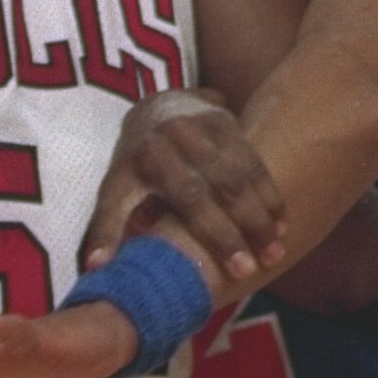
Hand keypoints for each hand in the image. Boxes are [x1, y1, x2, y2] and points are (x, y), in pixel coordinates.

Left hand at [81, 90, 285, 280]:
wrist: (152, 107)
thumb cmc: (133, 165)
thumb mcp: (113, 191)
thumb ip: (106, 229)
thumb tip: (96, 269)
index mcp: (149, 159)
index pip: (191, 199)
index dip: (218, 235)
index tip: (240, 270)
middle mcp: (178, 137)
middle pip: (223, 186)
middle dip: (247, 227)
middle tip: (267, 262)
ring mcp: (205, 125)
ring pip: (244, 172)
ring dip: (264, 210)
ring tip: (277, 247)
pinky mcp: (227, 120)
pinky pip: (254, 158)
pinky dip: (269, 190)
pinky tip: (281, 219)